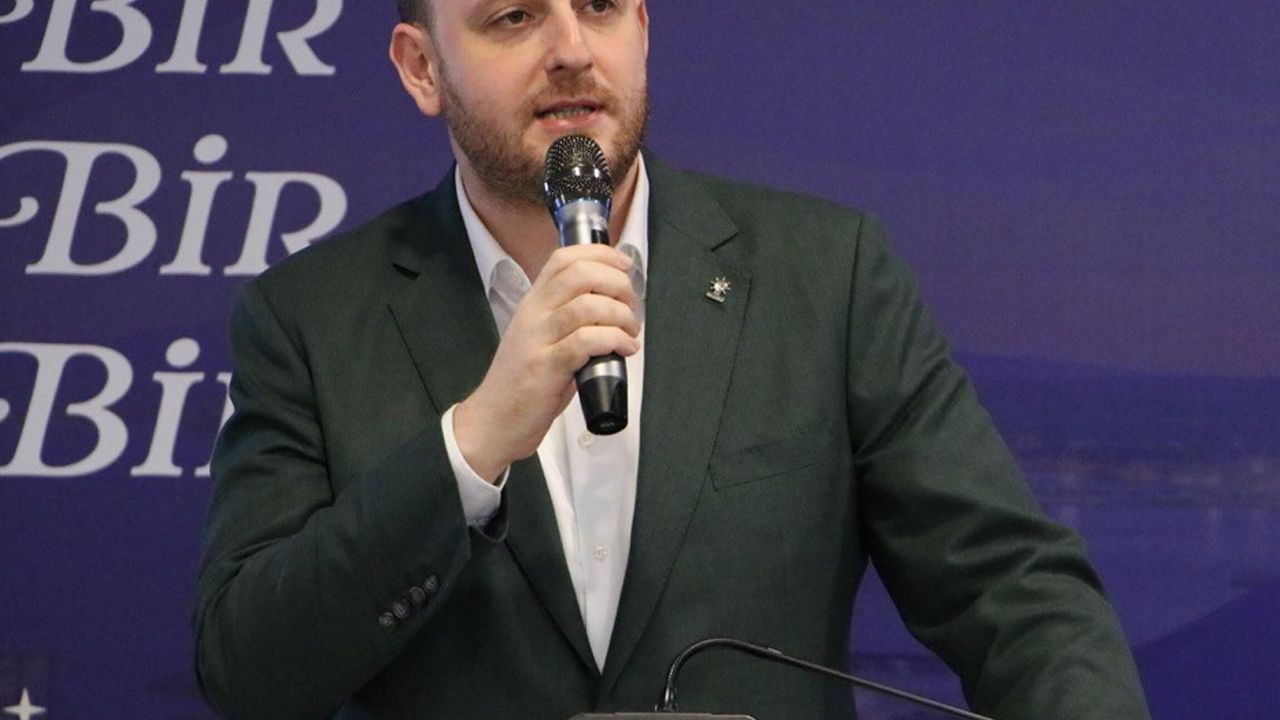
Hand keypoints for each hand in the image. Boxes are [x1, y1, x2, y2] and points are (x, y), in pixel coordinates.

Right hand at [453, 244, 640, 481]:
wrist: (494, 421)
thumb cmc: (523, 383)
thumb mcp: (543, 339)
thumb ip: (569, 319)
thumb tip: (612, 304)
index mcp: (533, 303)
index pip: (563, 258)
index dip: (599, 254)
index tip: (624, 265)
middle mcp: (534, 314)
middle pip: (579, 274)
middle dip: (617, 283)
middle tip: (630, 305)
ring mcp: (539, 339)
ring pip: (587, 306)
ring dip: (621, 315)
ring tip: (630, 332)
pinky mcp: (547, 367)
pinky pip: (586, 340)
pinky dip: (614, 340)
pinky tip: (624, 350)